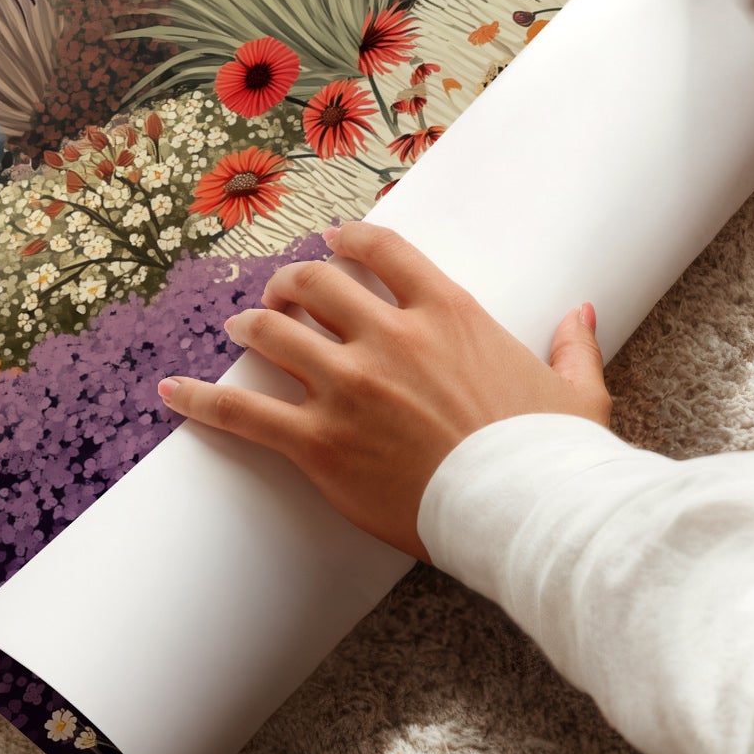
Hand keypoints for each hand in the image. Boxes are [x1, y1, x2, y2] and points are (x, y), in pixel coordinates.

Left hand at [157, 223, 607, 560]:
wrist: (526, 513)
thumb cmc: (553, 456)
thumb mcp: (575, 391)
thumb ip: (572, 345)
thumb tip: (582, 313)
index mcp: (448, 313)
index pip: (382, 250)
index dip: (348, 240)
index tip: (332, 242)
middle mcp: (390, 337)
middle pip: (315, 284)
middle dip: (290, 282)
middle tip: (280, 292)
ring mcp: (349, 387)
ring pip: (274, 333)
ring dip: (251, 325)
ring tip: (237, 328)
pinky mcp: (320, 443)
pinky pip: (244, 412)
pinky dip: (202, 399)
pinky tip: (172, 391)